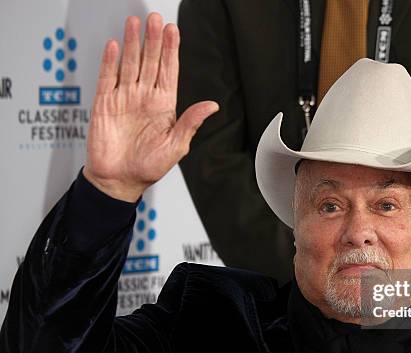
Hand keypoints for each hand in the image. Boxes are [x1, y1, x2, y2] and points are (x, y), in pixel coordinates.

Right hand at [84, 13, 218, 201]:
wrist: (119, 181)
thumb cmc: (148, 167)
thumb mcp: (176, 146)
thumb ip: (191, 122)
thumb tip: (212, 105)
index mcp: (164, 106)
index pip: (168, 72)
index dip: (171, 51)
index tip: (173, 31)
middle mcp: (144, 98)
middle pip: (150, 62)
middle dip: (153, 40)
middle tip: (156, 19)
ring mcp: (124, 99)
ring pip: (130, 65)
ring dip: (134, 44)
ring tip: (136, 23)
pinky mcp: (105, 104)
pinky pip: (108, 78)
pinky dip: (111, 61)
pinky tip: (116, 45)